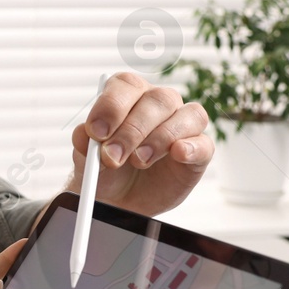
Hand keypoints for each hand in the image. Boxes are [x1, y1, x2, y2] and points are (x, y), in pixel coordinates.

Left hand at [68, 71, 213, 215]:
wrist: (119, 202)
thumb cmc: (105, 171)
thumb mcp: (87, 160)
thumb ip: (85, 143)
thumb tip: (85, 132)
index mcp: (129, 96)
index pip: (126, 85)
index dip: (112, 105)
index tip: (97, 132)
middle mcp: (159, 104)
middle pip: (157, 100)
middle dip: (132, 130)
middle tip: (113, 157)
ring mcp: (182, 125)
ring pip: (185, 114)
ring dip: (159, 138)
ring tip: (139, 161)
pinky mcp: (198, 151)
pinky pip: (204, 142)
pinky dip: (192, 147)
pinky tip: (178, 154)